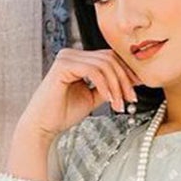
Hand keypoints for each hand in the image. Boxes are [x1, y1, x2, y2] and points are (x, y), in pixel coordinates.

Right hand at [16, 45, 141, 142]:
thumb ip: (107, 87)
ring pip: (104, 64)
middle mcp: (72, 54)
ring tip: (119, 105)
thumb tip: (129, 82)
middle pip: (109, 58)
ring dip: (117, 85)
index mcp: (78, 59)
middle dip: (124, 79)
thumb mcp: (92, 98)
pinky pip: (93, 70)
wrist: (43, 126)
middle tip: (131, 99)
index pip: (109, 57)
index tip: (137, 89)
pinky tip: (109, 100)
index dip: (126, 71)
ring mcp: (67, 57)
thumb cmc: (63, 113)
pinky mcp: (63, 66)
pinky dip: (105, 85)